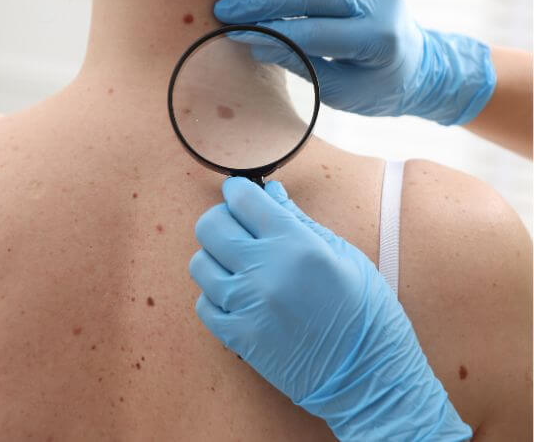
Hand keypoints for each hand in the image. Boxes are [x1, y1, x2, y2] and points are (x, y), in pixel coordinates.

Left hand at [190, 177, 471, 440]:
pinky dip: (216, 296)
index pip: (243, 199)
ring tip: (239, 266)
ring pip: (200, 263)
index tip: (239, 194)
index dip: (238, 191)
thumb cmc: (365, 311)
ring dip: (216, 259)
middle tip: (238, 228)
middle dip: (222, 219)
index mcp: (296, 245)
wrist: (368, 377)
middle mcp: (265, 272)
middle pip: (210, 226)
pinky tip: (238, 297)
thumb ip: (298, 220)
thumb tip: (270, 192)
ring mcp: (247, 306)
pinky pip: (203, 303)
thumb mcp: (343, 255)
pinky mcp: (237, 338)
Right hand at [214, 0, 495, 125]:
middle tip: (227, 7)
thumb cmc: (374, 87)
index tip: (236, 34)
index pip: (316, 32)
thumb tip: (258, 44)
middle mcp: (381, 3)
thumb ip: (302, 65)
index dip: (273, 32)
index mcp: (377, 41)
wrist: (417, 66)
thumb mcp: (339, 91)